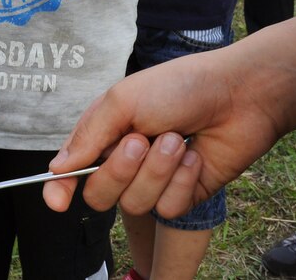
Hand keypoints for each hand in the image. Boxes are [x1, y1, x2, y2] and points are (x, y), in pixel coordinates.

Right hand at [41, 50, 281, 218]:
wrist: (238, 96)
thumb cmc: (178, 87)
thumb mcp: (123, 100)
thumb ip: (88, 137)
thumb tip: (57, 168)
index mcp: (103, 135)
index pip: (71, 171)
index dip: (59, 188)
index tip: (57, 201)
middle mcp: (124, 161)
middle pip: (100, 194)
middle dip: (120, 170)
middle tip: (142, 139)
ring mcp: (153, 181)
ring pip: (135, 203)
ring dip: (158, 170)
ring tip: (177, 139)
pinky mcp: (182, 195)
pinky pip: (168, 208)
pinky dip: (182, 180)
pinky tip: (195, 155)